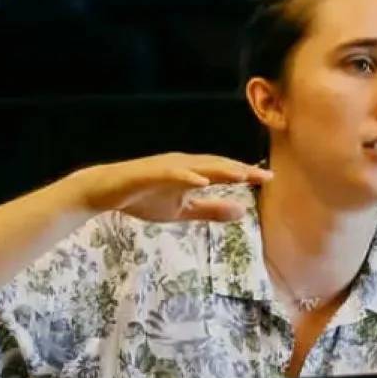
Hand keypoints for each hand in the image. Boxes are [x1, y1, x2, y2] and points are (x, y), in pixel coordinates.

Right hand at [73, 155, 269, 222]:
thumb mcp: (182, 210)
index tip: (270, 179)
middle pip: (217, 166)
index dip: (246, 175)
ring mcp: (167, 166)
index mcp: (192, 173)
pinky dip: (187, 176)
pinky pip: (172, 173)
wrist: (107, 191)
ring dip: (221, 169)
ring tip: (242, 175)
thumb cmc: (145, 198)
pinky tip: (202, 180)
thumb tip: (242, 212)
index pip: (224, 173)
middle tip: (266, 176)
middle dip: (241, 170)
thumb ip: (210, 210)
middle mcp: (183, 165)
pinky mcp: (150, 172)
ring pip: (199, 166)